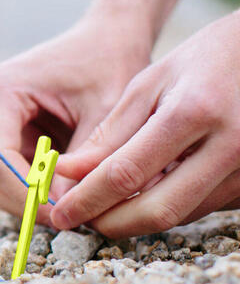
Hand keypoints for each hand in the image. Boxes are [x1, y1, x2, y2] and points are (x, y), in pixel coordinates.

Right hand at [0, 8, 151, 224]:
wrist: (108, 36)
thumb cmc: (111, 63)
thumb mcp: (107, 112)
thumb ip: (85, 161)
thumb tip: (68, 211)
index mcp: (0, 92)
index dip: (24, 194)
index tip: (64, 213)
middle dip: (21, 202)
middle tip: (67, 217)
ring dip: (24, 199)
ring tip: (69, 203)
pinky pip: (3, 175)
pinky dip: (29, 189)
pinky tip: (62, 189)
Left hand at [51, 10, 239, 237]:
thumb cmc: (203, 60)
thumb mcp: (150, 84)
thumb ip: (110, 133)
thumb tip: (68, 173)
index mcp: (194, 112)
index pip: (126, 173)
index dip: (87, 199)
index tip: (59, 212)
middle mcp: (231, 145)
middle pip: (158, 210)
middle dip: (110, 223)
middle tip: (78, 220)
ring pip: (180, 216)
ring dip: (136, 218)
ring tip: (103, 205)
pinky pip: (201, 208)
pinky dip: (166, 206)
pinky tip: (144, 193)